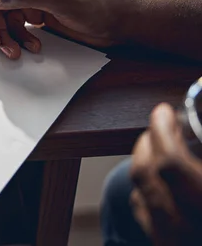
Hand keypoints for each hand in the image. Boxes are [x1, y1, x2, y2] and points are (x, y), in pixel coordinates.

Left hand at [130, 103, 201, 244]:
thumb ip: (196, 165)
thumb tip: (194, 104)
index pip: (170, 162)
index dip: (162, 130)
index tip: (164, 111)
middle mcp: (186, 226)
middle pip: (145, 173)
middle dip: (147, 142)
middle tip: (159, 125)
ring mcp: (171, 239)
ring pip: (140, 191)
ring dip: (144, 161)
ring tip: (157, 145)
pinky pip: (144, 213)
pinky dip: (145, 188)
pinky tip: (157, 178)